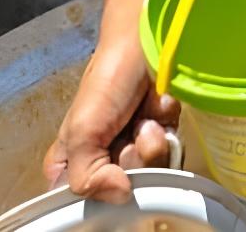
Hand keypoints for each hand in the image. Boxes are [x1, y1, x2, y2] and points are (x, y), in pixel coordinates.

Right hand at [44, 40, 177, 202]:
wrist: (147, 42)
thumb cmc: (108, 78)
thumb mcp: (82, 130)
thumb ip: (86, 175)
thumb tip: (119, 196)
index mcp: (72, 163)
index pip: (81, 202)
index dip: (99, 191)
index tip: (109, 172)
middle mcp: (104, 161)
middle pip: (123, 192)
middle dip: (131, 162)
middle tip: (128, 134)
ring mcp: (136, 150)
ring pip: (152, 176)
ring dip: (151, 144)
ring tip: (144, 118)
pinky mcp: (164, 137)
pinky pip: (173, 152)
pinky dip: (167, 130)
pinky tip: (158, 110)